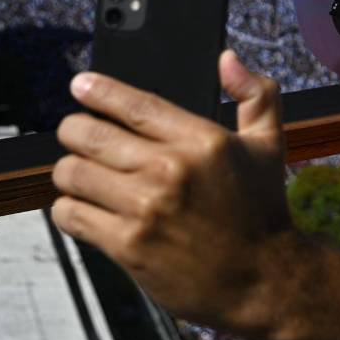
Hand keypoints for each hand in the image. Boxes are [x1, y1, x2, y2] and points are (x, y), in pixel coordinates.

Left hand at [50, 50, 292, 334]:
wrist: (264, 281)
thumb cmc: (262, 210)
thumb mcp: (269, 145)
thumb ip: (254, 94)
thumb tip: (226, 58)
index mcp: (202, 140)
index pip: (133, 104)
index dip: (98, 90)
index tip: (80, 85)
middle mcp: (171, 170)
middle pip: (88, 134)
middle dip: (74, 130)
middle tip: (76, 135)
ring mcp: (146, 209)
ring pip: (72, 173)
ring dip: (70, 171)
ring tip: (81, 173)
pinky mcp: (127, 246)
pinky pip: (71, 214)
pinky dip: (69, 209)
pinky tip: (83, 207)